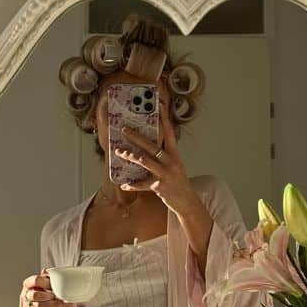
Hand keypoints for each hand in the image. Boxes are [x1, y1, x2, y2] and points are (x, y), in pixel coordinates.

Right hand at [21, 270, 65, 306]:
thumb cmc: (43, 295)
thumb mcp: (45, 284)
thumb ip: (46, 278)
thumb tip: (46, 270)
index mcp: (28, 284)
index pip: (34, 280)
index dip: (45, 282)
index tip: (54, 283)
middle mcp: (26, 295)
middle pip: (35, 295)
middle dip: (48, 295)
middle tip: (57, 294)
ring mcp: (28, 306)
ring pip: (39, 305)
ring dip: (53, 303)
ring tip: (63, 301)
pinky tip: (63, 305)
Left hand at [114, 97, 201, 218]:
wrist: (187, 201)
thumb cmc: (178, 181)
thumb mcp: (175, 165)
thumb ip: (163, 155)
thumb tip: (147, 146)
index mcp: (175, 155)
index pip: (169, 132)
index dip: (164, 118)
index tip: (159, 105)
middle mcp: (171, 162)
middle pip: (152, 145)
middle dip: (137, 137)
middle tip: (124, 129)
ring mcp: (165, 174)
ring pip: (145, 161)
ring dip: (130, 156)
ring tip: (119, 151)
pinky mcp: (159, 187)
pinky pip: (142, 184)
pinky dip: (132, 185)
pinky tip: (123, 184)